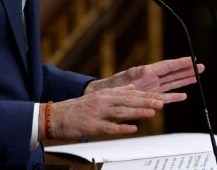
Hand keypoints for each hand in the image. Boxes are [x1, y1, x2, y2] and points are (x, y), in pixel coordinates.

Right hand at [45, 85, 168, 140]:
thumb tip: (132, 88)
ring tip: (152, 112)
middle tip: (161, 102)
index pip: (130, 93)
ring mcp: (98, 113)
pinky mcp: (92, 126)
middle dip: (146, 101)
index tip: (160, 96)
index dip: (146, 95)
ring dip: (138, 111)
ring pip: (121, 112)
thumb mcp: (98, 97)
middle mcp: (103, 101)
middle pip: (128, 100)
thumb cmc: (77, 109)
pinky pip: (109, 127)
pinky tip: (133, 128)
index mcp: (106, 94)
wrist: (55, 117)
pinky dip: (122, 128)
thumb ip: (116, 93)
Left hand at [85, 56, 202, 96]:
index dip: (180, 63)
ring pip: (172, 83)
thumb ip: (133, 79)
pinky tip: (184, 95)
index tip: (192, 58)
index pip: (167, 66)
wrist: (106, 96)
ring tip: (197, 76)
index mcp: (146, 72)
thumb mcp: (123, 81)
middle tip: (200, 66)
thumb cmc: (113, 86)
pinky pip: (166, 96)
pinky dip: (175, 96)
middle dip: (187, 70)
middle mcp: (152, 78)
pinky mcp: (150, 96)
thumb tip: (140, 76)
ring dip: (184, 80)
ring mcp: (152, 87)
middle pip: (173, 73)